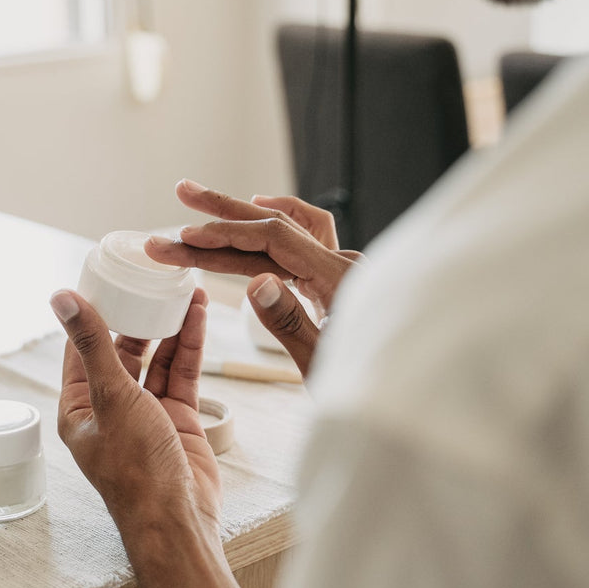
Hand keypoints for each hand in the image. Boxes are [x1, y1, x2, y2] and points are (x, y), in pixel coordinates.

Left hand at [49, 287, 219, 532]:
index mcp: (78, 408)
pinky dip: (190, 346)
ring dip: (170, 326)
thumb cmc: (135, 469)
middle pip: (121, 350)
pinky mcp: (178, 419)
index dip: (92, 313)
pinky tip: (199, 317)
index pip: (81, 348)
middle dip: (137, 315)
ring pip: (157, 359)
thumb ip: (93, 343)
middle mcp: (110, 408)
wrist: (179, 519)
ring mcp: (146, 413)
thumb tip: (62, 298)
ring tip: (186, 290)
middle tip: (151, 279)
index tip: (105, 277)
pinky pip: (182, 374)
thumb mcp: (111, 396)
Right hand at [146, 179, 362, 371]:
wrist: (404, 396)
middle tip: (184, 192)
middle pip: (277, 225)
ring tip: (203, 203)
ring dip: (243, 217)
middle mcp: (344, 265)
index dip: (228, 235)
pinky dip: (278, 221)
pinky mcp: (338, 278)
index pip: (275, 240)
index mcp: (341, 280)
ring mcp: (343, 269)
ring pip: (286, 231)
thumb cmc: (369, 388)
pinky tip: (260, 208)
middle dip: (225, 212)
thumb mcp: (321, 364)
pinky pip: (305, 238)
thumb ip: (289, 321)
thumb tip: (255, 281)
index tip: (188, 237)